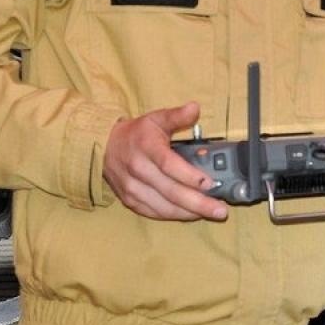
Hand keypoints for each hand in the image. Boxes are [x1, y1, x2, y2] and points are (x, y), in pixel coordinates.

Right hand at [102, 101, 227, 221]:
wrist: (105, 147)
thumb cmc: (136, 133)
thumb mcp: (156, 118)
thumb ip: (177, 115)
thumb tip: (195, 108)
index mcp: (146, 147)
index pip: (169, 165)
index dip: (190, 176)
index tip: (210, 184)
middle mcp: (138, 170)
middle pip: (170, 191)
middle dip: (198, 203)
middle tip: (220, 210)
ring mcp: (133, 188)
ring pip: (164, 207)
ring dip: (189, 213)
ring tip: (211, 212)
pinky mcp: (130, 201)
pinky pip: (155, 213)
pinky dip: (175, 215)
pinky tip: (191, 214)